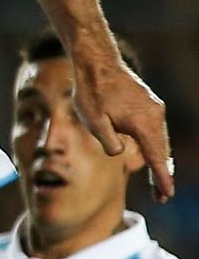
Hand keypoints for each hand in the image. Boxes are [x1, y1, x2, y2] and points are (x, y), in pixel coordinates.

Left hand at [73, 49, 174, 201]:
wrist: (96, 61)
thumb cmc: (91, 91)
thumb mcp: (94, 122)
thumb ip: (110, 144)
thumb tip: (122, 154)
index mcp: (143, 124)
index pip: (157, 158)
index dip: (162, 179)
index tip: (167, 195)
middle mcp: (155, 115)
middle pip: (162, 151)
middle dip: (161, 174)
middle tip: (161, 197)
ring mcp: (155, 107)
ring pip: (159, 140)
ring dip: (157, 158)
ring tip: (158, 180)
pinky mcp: (150, 102)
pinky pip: (155, 129)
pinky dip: (153, 143)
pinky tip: (150, 153)